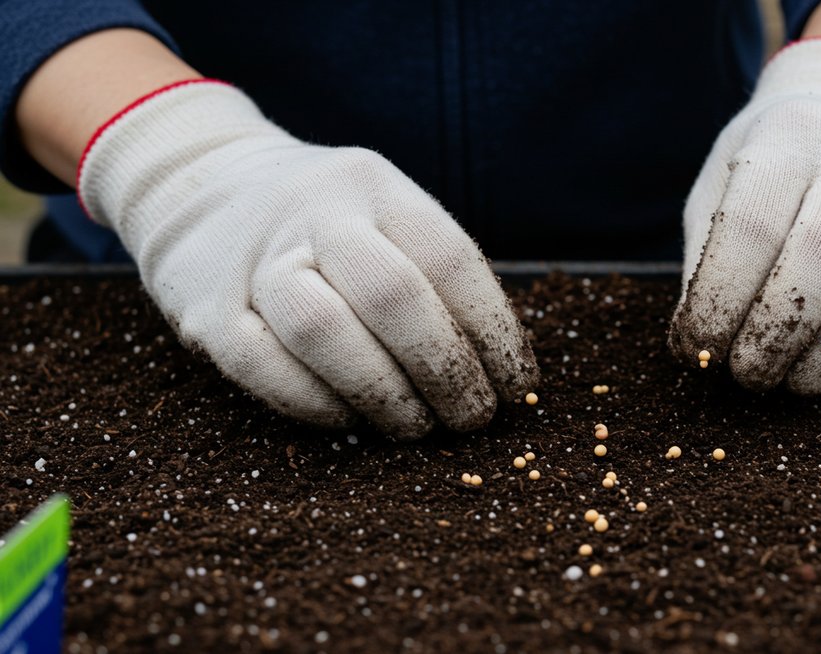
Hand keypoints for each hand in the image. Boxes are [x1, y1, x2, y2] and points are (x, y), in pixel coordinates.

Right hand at [79, 81, 537, 437]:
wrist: (203, 187)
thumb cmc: (329, 225)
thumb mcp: (387, 215)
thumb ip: (436, 278)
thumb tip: (504, 374)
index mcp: (376, 186)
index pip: (450, 259)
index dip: (495, 333)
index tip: (519, 386)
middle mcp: (316, 213)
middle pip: (392, 295)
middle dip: (447, 371)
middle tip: (473, 417)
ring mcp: (255, 259)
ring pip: (323, 331)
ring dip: (385, 395)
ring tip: (418, 427)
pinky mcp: (207, 310)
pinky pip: (265, 368)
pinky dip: (319, 405)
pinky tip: (353, 419)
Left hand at [669, 39, 820, 392]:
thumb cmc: (768, 172)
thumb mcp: (720, 190)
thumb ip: (709, 260)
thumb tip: (703, 346)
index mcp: (787, 143)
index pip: (752, 227)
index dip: (721, 298)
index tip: (699, 347)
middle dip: (777, 331)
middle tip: (747, 374)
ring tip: (794, 381)